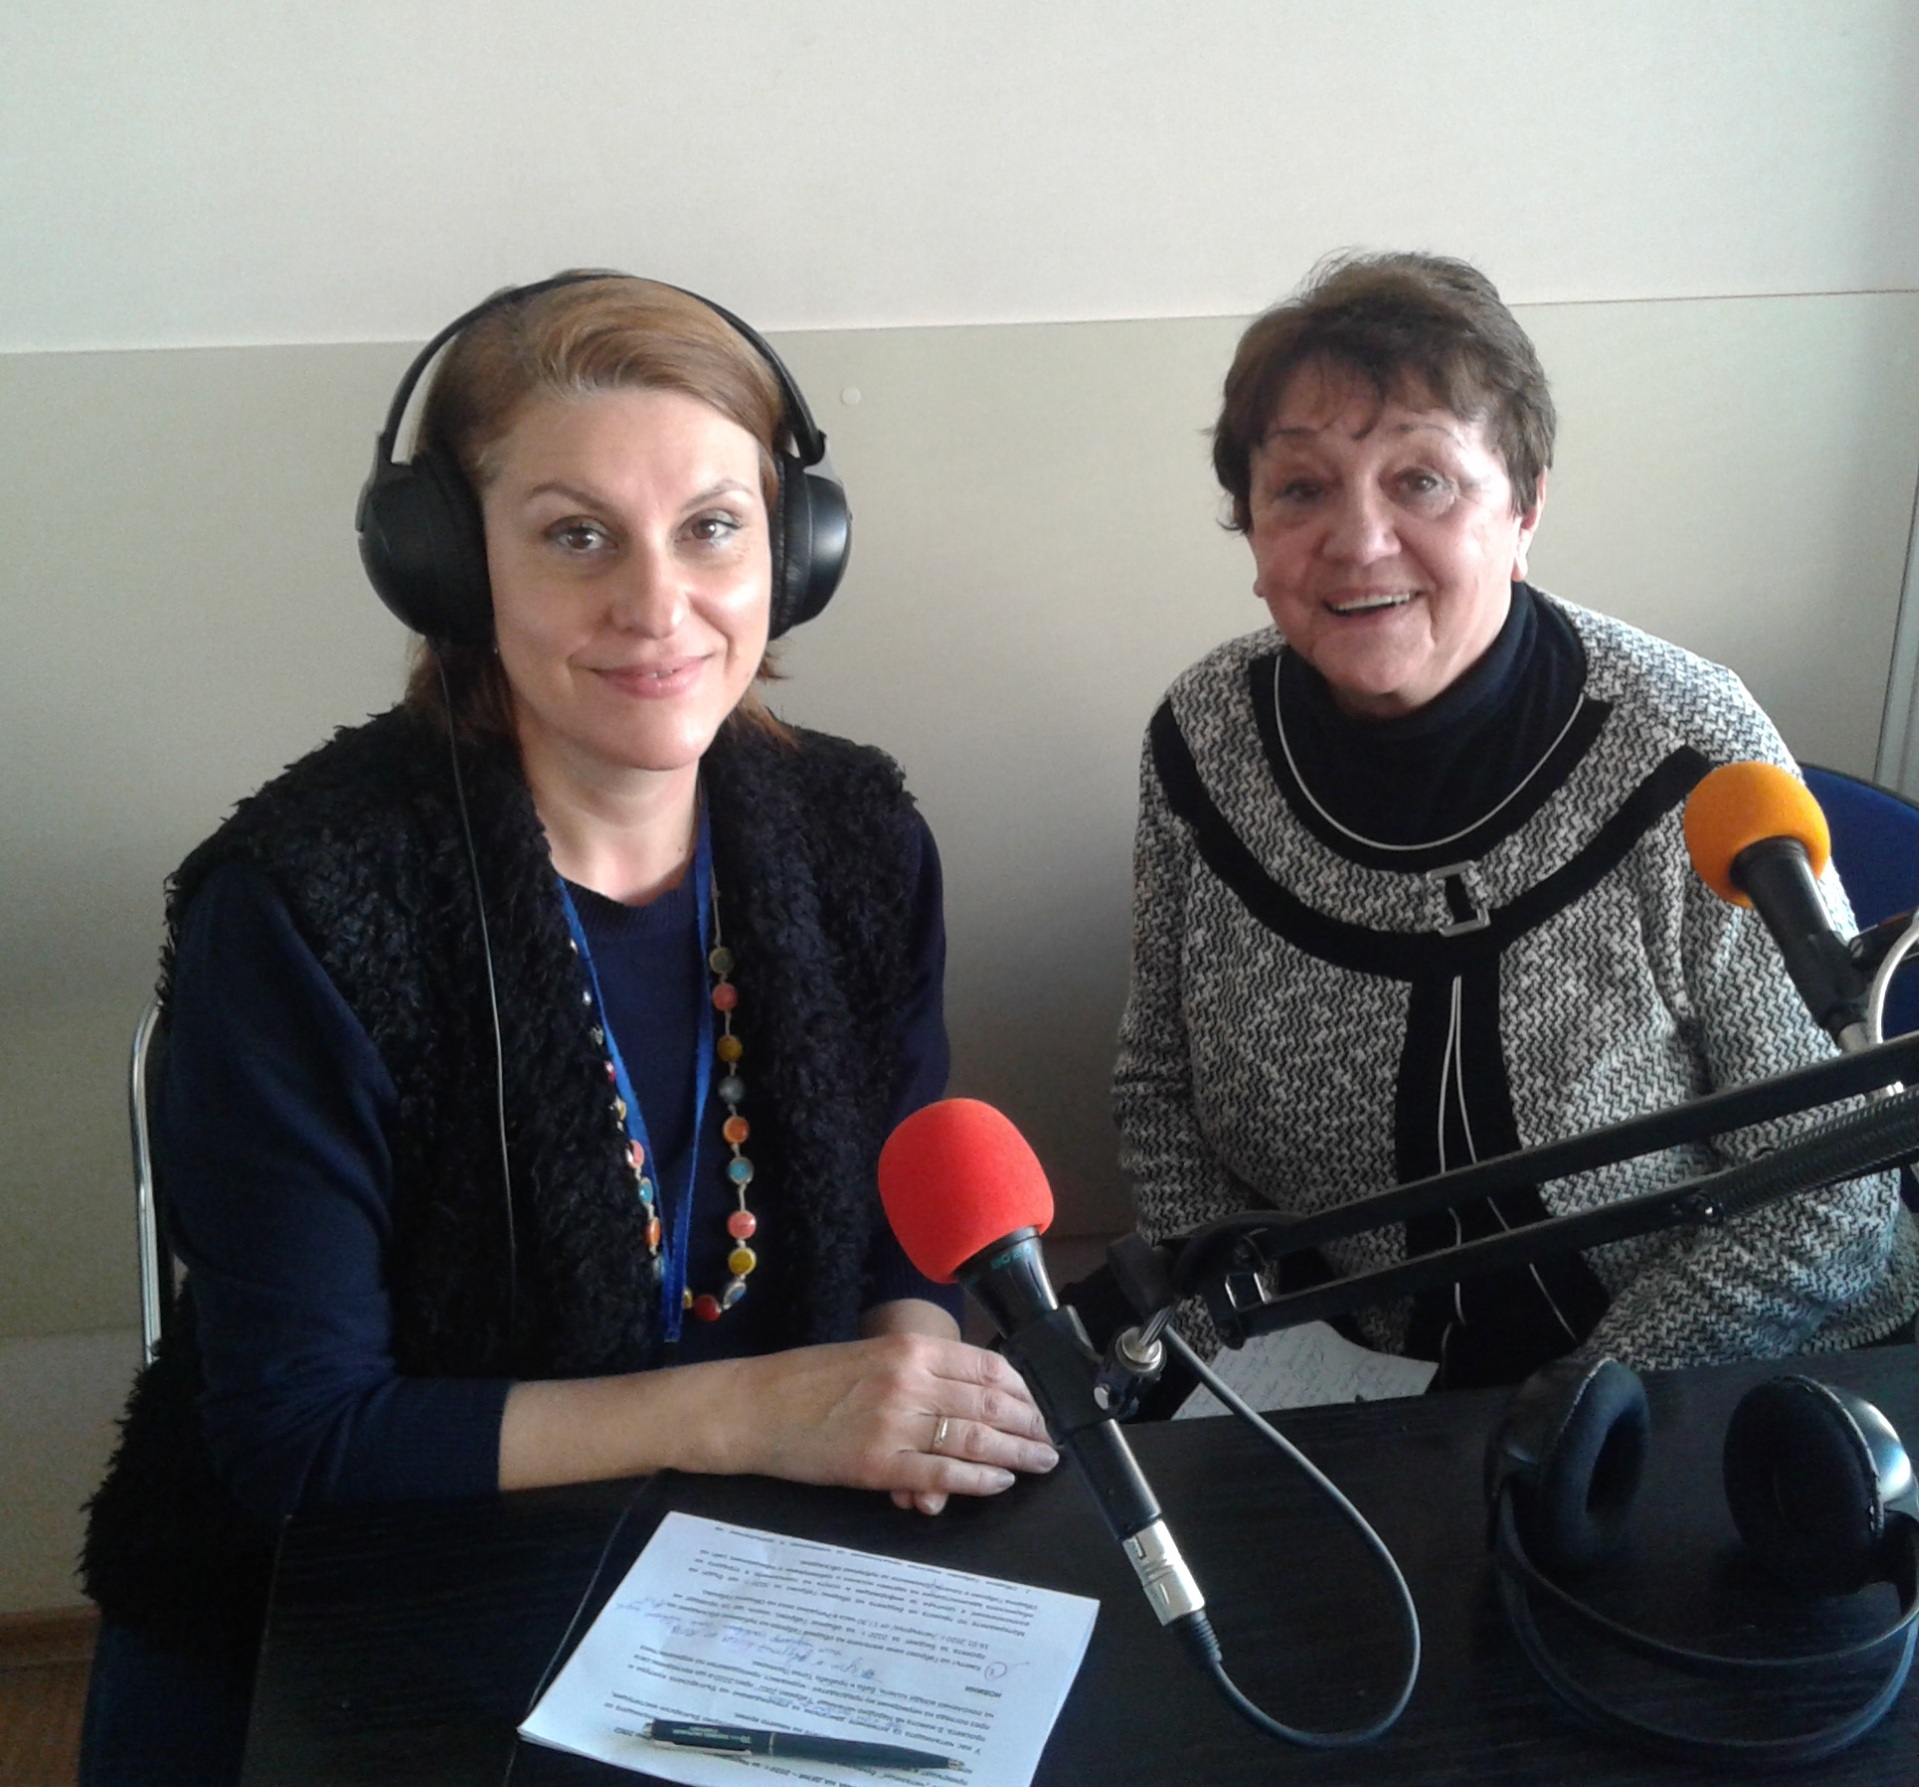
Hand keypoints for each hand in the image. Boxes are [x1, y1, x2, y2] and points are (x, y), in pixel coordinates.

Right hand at [730, 1333, 1057, 1515]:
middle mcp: (909, 1380)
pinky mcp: (878, 1463)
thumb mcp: (869, 1358)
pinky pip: (943, 1471)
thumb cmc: (807, 1380)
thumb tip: (967, 1404)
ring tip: (1039, 1462)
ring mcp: (895, 1422)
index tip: (1037, 1405)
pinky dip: (978, 1478)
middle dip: (1029, 1424)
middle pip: (989, 1403)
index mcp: (908, 1347)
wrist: (753, 1407)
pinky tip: (999, 1481)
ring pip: (975, 1438)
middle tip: (1050, 1441)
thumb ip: (919, 1377)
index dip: (1022, 1390)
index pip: (986, 1366)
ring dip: (1016, 1453)